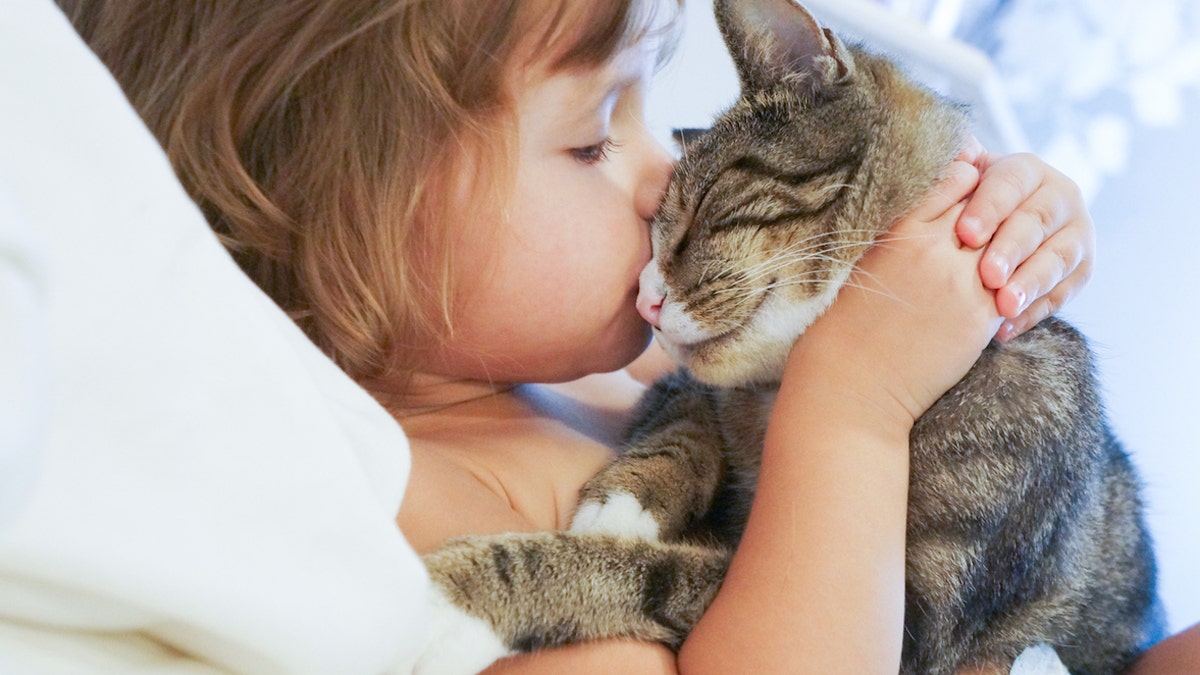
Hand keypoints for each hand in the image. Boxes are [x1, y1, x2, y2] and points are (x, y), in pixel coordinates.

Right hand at [791, 158, 1001, 427]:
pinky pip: (1012, 284)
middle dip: (995, 208)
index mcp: (901, 230)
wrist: (854, 380)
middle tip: (996, 218)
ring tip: (999, 252)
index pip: (955, 179)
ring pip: (1006, 242)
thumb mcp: (869, 258)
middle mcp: (933, 249)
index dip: (969, 180)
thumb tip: (932, 202)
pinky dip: (1013, 279)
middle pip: (986, 206)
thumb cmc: (849, 321)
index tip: (971, 189)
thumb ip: (902, 227)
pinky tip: (1001, 284)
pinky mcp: (980, 316)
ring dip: (1009, 243)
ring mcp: (961, 282)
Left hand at [954, 148, 1094, 341]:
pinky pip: (1063, 294)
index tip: (964, 234)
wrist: (989, 235)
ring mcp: (1076, 233)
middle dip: (1011, 250)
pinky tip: (1005, 330)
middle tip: (988, 276)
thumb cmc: (961, 207)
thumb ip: (952, 165)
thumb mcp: (956, 182)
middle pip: (1036, 221)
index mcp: (1026, 170)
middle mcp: (1059, 195)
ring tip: (1003, 307)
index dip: (989, 207)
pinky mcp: (1081, 269)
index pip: (1011, 182)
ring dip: (1030, 284)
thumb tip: (954, 145)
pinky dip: (1034, 313)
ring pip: (1058, 258)